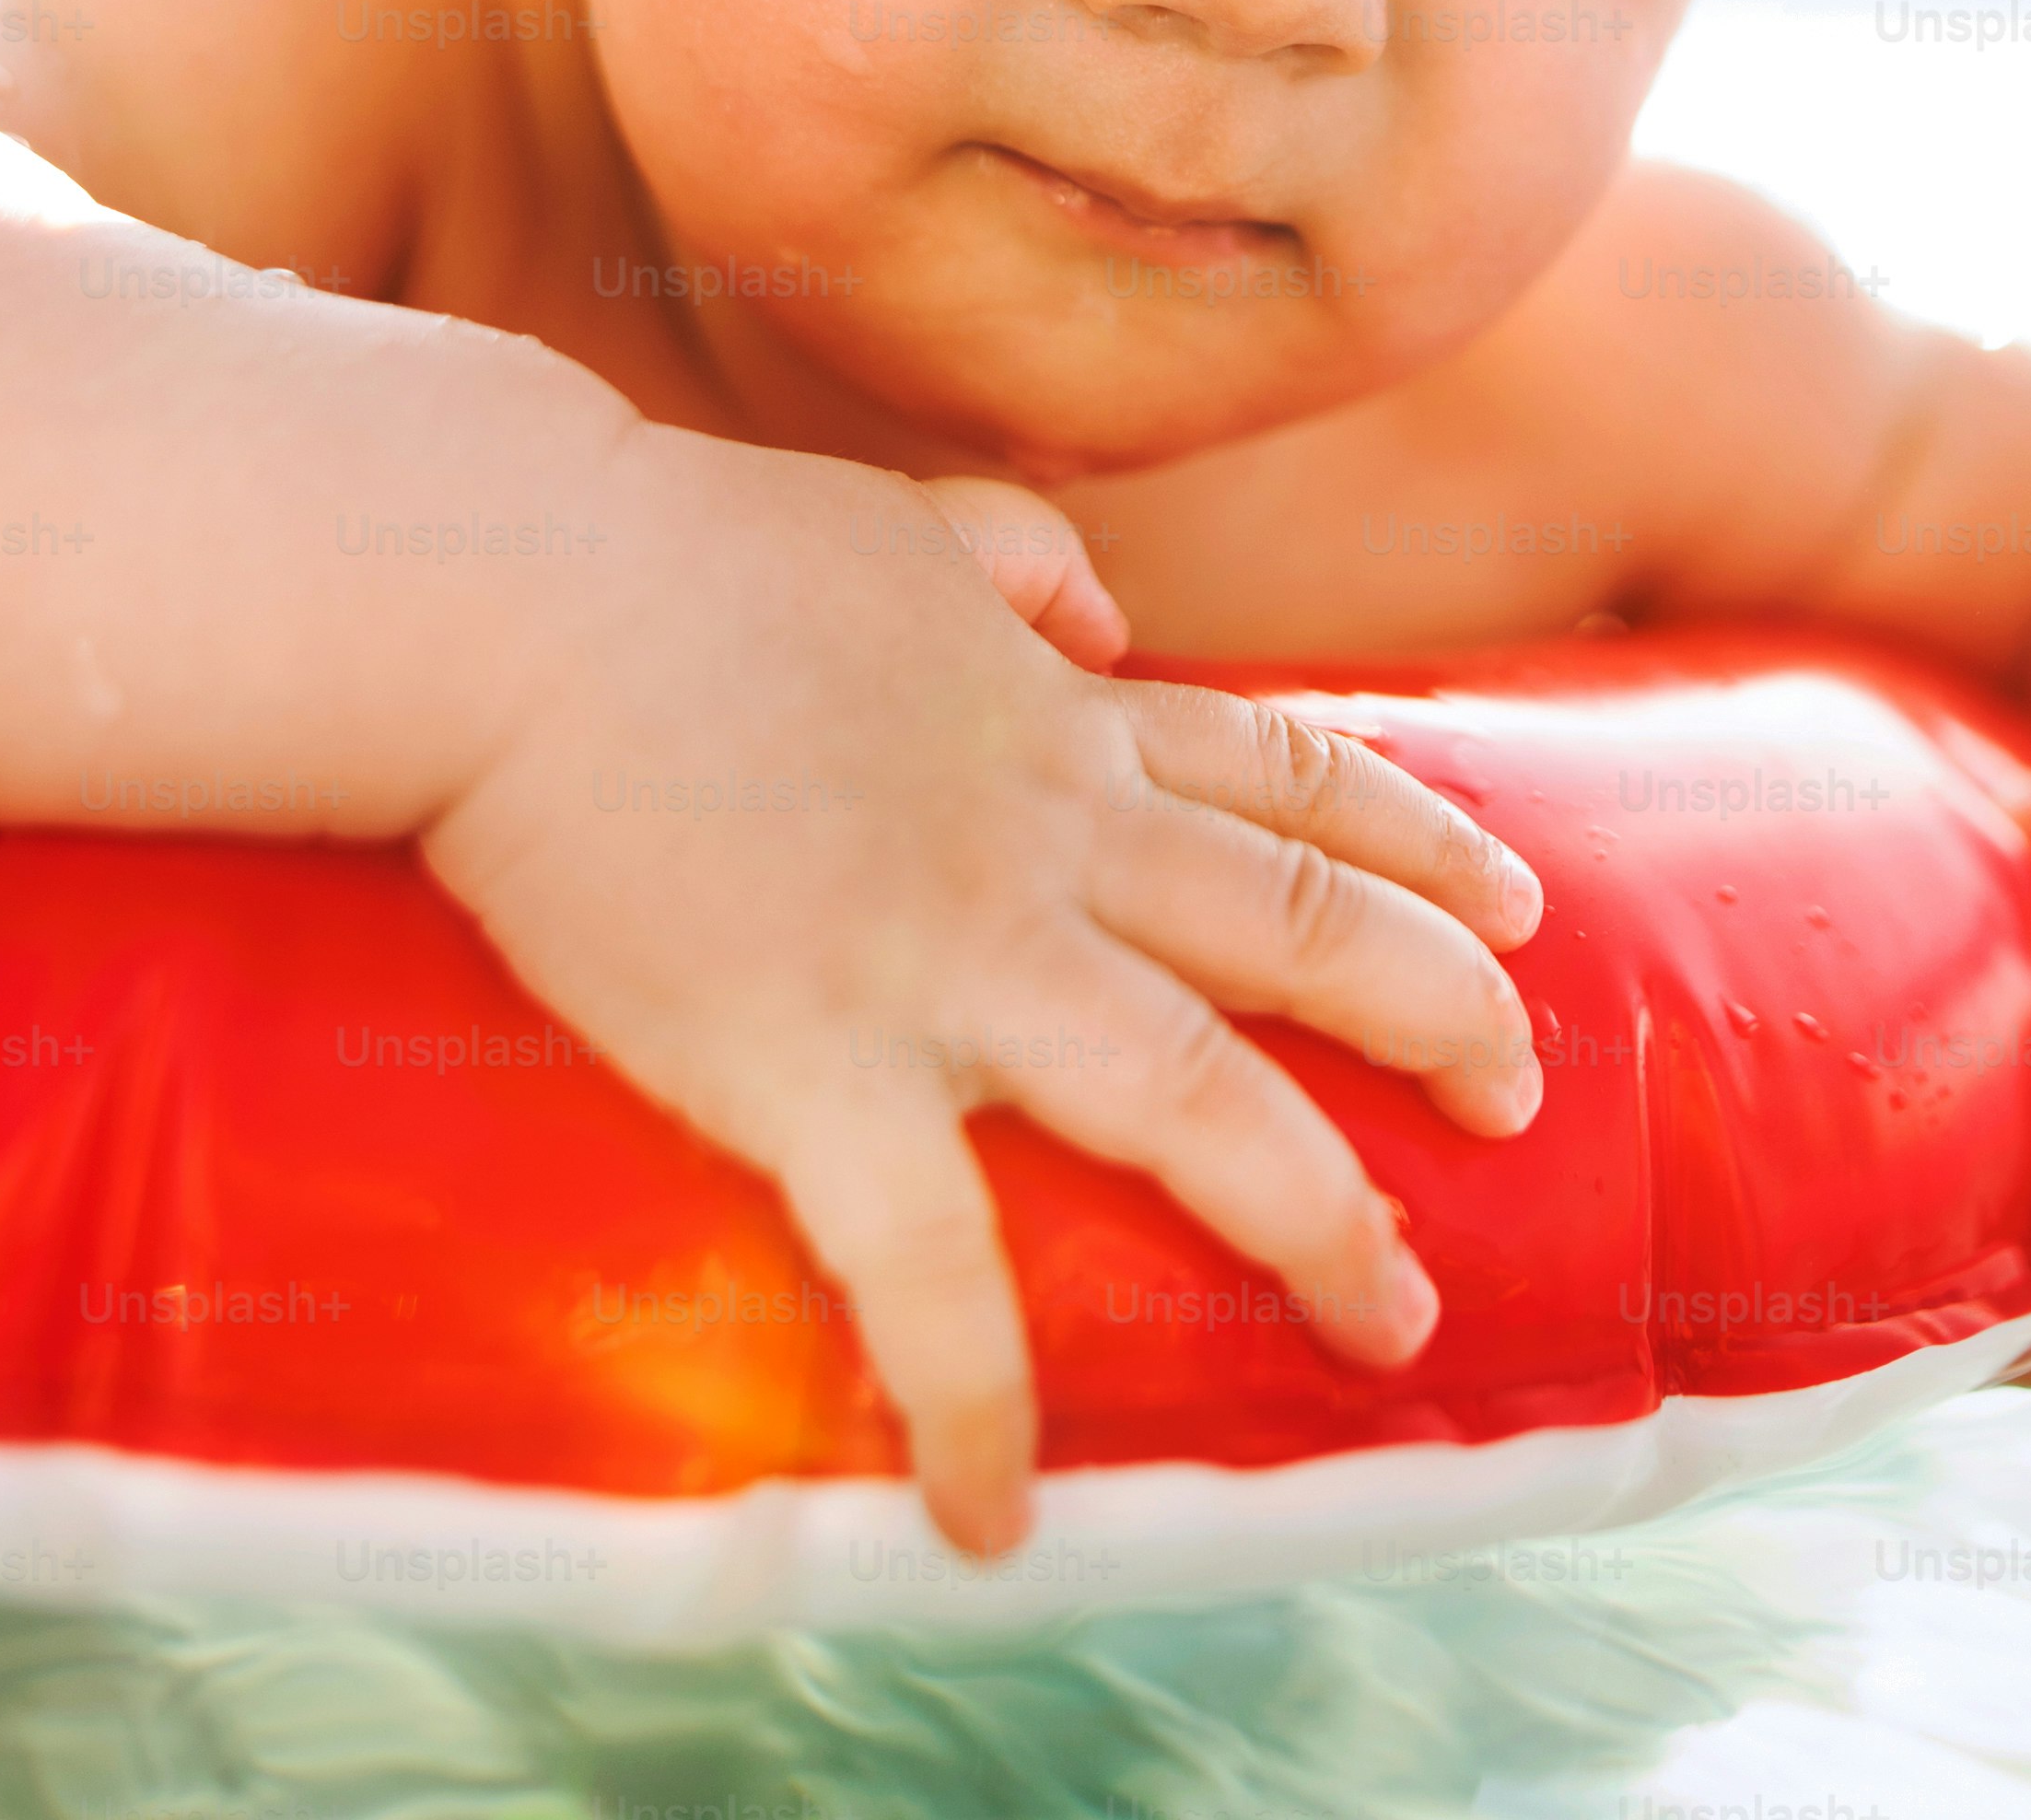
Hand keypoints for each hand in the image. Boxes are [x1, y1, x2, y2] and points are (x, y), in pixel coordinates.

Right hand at [416, 423, 1548, 1552]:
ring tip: (1396, 1323)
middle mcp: (1048, 835)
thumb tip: (1098, 601)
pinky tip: (992, 1512)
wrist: (508, 592)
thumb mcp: (888, 519)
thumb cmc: (665, 554)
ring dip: (1320, 1218)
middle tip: (1521, 1097)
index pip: (1290, 777)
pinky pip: (929, 1264)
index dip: (1422, 845)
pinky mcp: (819, 1061)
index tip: (1519, 903)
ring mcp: (950, 952)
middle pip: (1301, 928)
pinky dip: (975, 1396)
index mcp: (1056, 720)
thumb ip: (1010, 555)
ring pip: (1202, 1095)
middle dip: (1442, 1017)